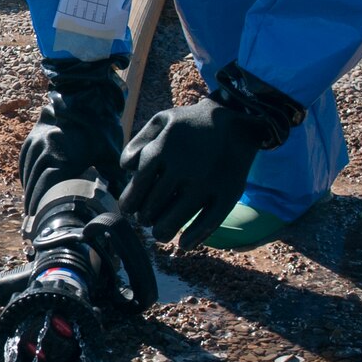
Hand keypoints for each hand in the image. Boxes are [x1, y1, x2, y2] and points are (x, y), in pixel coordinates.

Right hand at [19, 58, 126, 213]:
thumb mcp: (110, 154)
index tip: (39, 218)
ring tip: (30, 204)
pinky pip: (25, 158)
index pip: (45, 190)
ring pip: (27, 171)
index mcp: (63, 160)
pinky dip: (25, 172)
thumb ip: (113, 179)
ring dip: (28, 188)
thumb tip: (121, 201)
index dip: (41, 206)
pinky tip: (28, 181)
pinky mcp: (34, 134)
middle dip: (33, 201)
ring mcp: (37, 142)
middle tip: (34, 218)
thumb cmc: (102, 126)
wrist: (88, 94)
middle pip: (34, 183)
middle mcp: (45, 152)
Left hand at [117, 98, 267, 244]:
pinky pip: (207, 224)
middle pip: (151, 209)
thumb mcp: (160, 121)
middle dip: (145, 218)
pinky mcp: (227, 194)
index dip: (130, 205)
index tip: (131, 210)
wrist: (236, 118)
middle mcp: (181, 169)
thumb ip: (137, 143)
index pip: (135, 191)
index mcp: (160, 151)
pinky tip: (184, 243)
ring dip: (162, 231)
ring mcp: (205, 183)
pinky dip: (192, 238)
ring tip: (160, 232)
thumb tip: (125, 170)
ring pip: (173, 221)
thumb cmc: (191, 123)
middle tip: (147, 219)